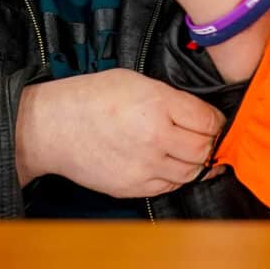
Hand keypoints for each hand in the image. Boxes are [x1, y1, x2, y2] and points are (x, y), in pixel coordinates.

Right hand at [15, 69, 224, 197]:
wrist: (54, 127)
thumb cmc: (92, 98)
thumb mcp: (136, 81)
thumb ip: (171, 99)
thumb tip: (201, 116)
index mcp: (158, 105)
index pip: (209, 121)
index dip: (216, 121)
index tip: (212, 121)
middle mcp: (155, 139)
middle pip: (204, 150)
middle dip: (208, 143)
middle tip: (202, 136)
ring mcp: (145, 167)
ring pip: (191, 173)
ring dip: (195, 162)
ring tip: (186, 151)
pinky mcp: (133, 187)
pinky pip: (169, 187)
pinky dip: (174, 176)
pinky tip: (167, 163)